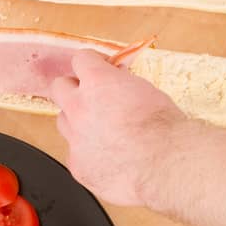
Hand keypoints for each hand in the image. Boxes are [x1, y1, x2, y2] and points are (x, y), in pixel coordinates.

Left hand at [47, 51, 189, 206]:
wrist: (167, 165)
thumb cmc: (165, 129)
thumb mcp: (148, 91)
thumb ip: (123, 85)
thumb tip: (119, 84)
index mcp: (98, 82)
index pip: (81, 59)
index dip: (92, 63)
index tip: (98, 67)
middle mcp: (80, 107)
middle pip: (59, 87)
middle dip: (73, 89)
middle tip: (90, 96)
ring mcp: (76, 138)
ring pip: (63, 122)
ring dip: (77, 122)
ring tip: (101, 130)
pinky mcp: (78, 165)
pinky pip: (75, 153)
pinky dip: (87, 153)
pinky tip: (107, 157)